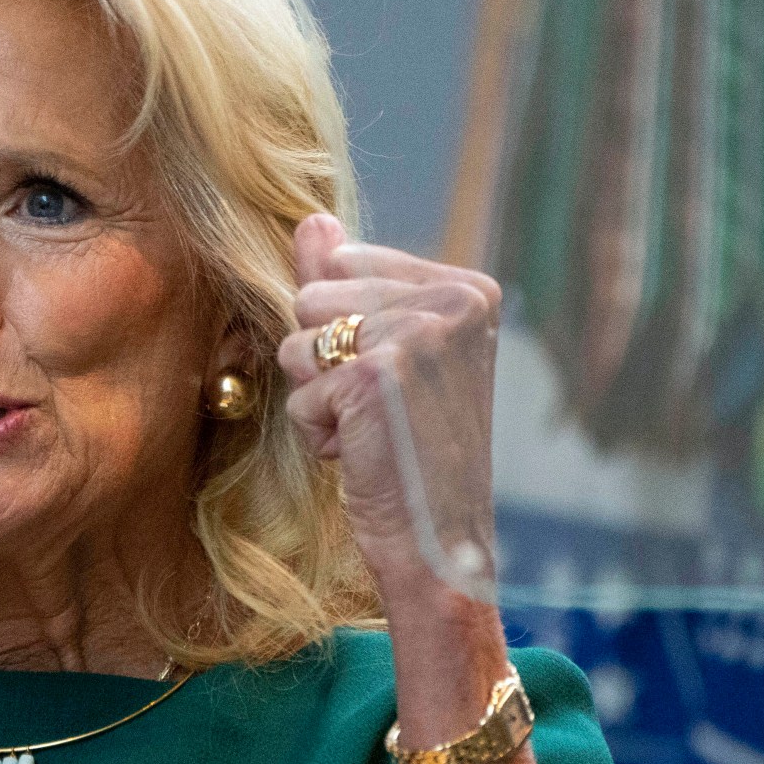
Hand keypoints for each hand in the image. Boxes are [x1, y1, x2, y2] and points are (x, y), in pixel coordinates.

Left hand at [277, 214, 500, 600]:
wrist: (442, 543)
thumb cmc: (413, 450)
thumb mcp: (387, 354)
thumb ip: (348, 280)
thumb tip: (312, 220)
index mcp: (466, 287)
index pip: (343, 263)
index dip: (345, 331)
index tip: (395, 380)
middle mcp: (454, 302)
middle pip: (311, 296)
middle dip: (323, 360)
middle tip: (381, 410)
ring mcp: (418, 335)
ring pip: (296, 340)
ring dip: (317, 396)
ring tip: (372, 428)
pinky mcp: (375, 376)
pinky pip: (297, 391)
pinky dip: (315, 431)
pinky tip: (364, 453)